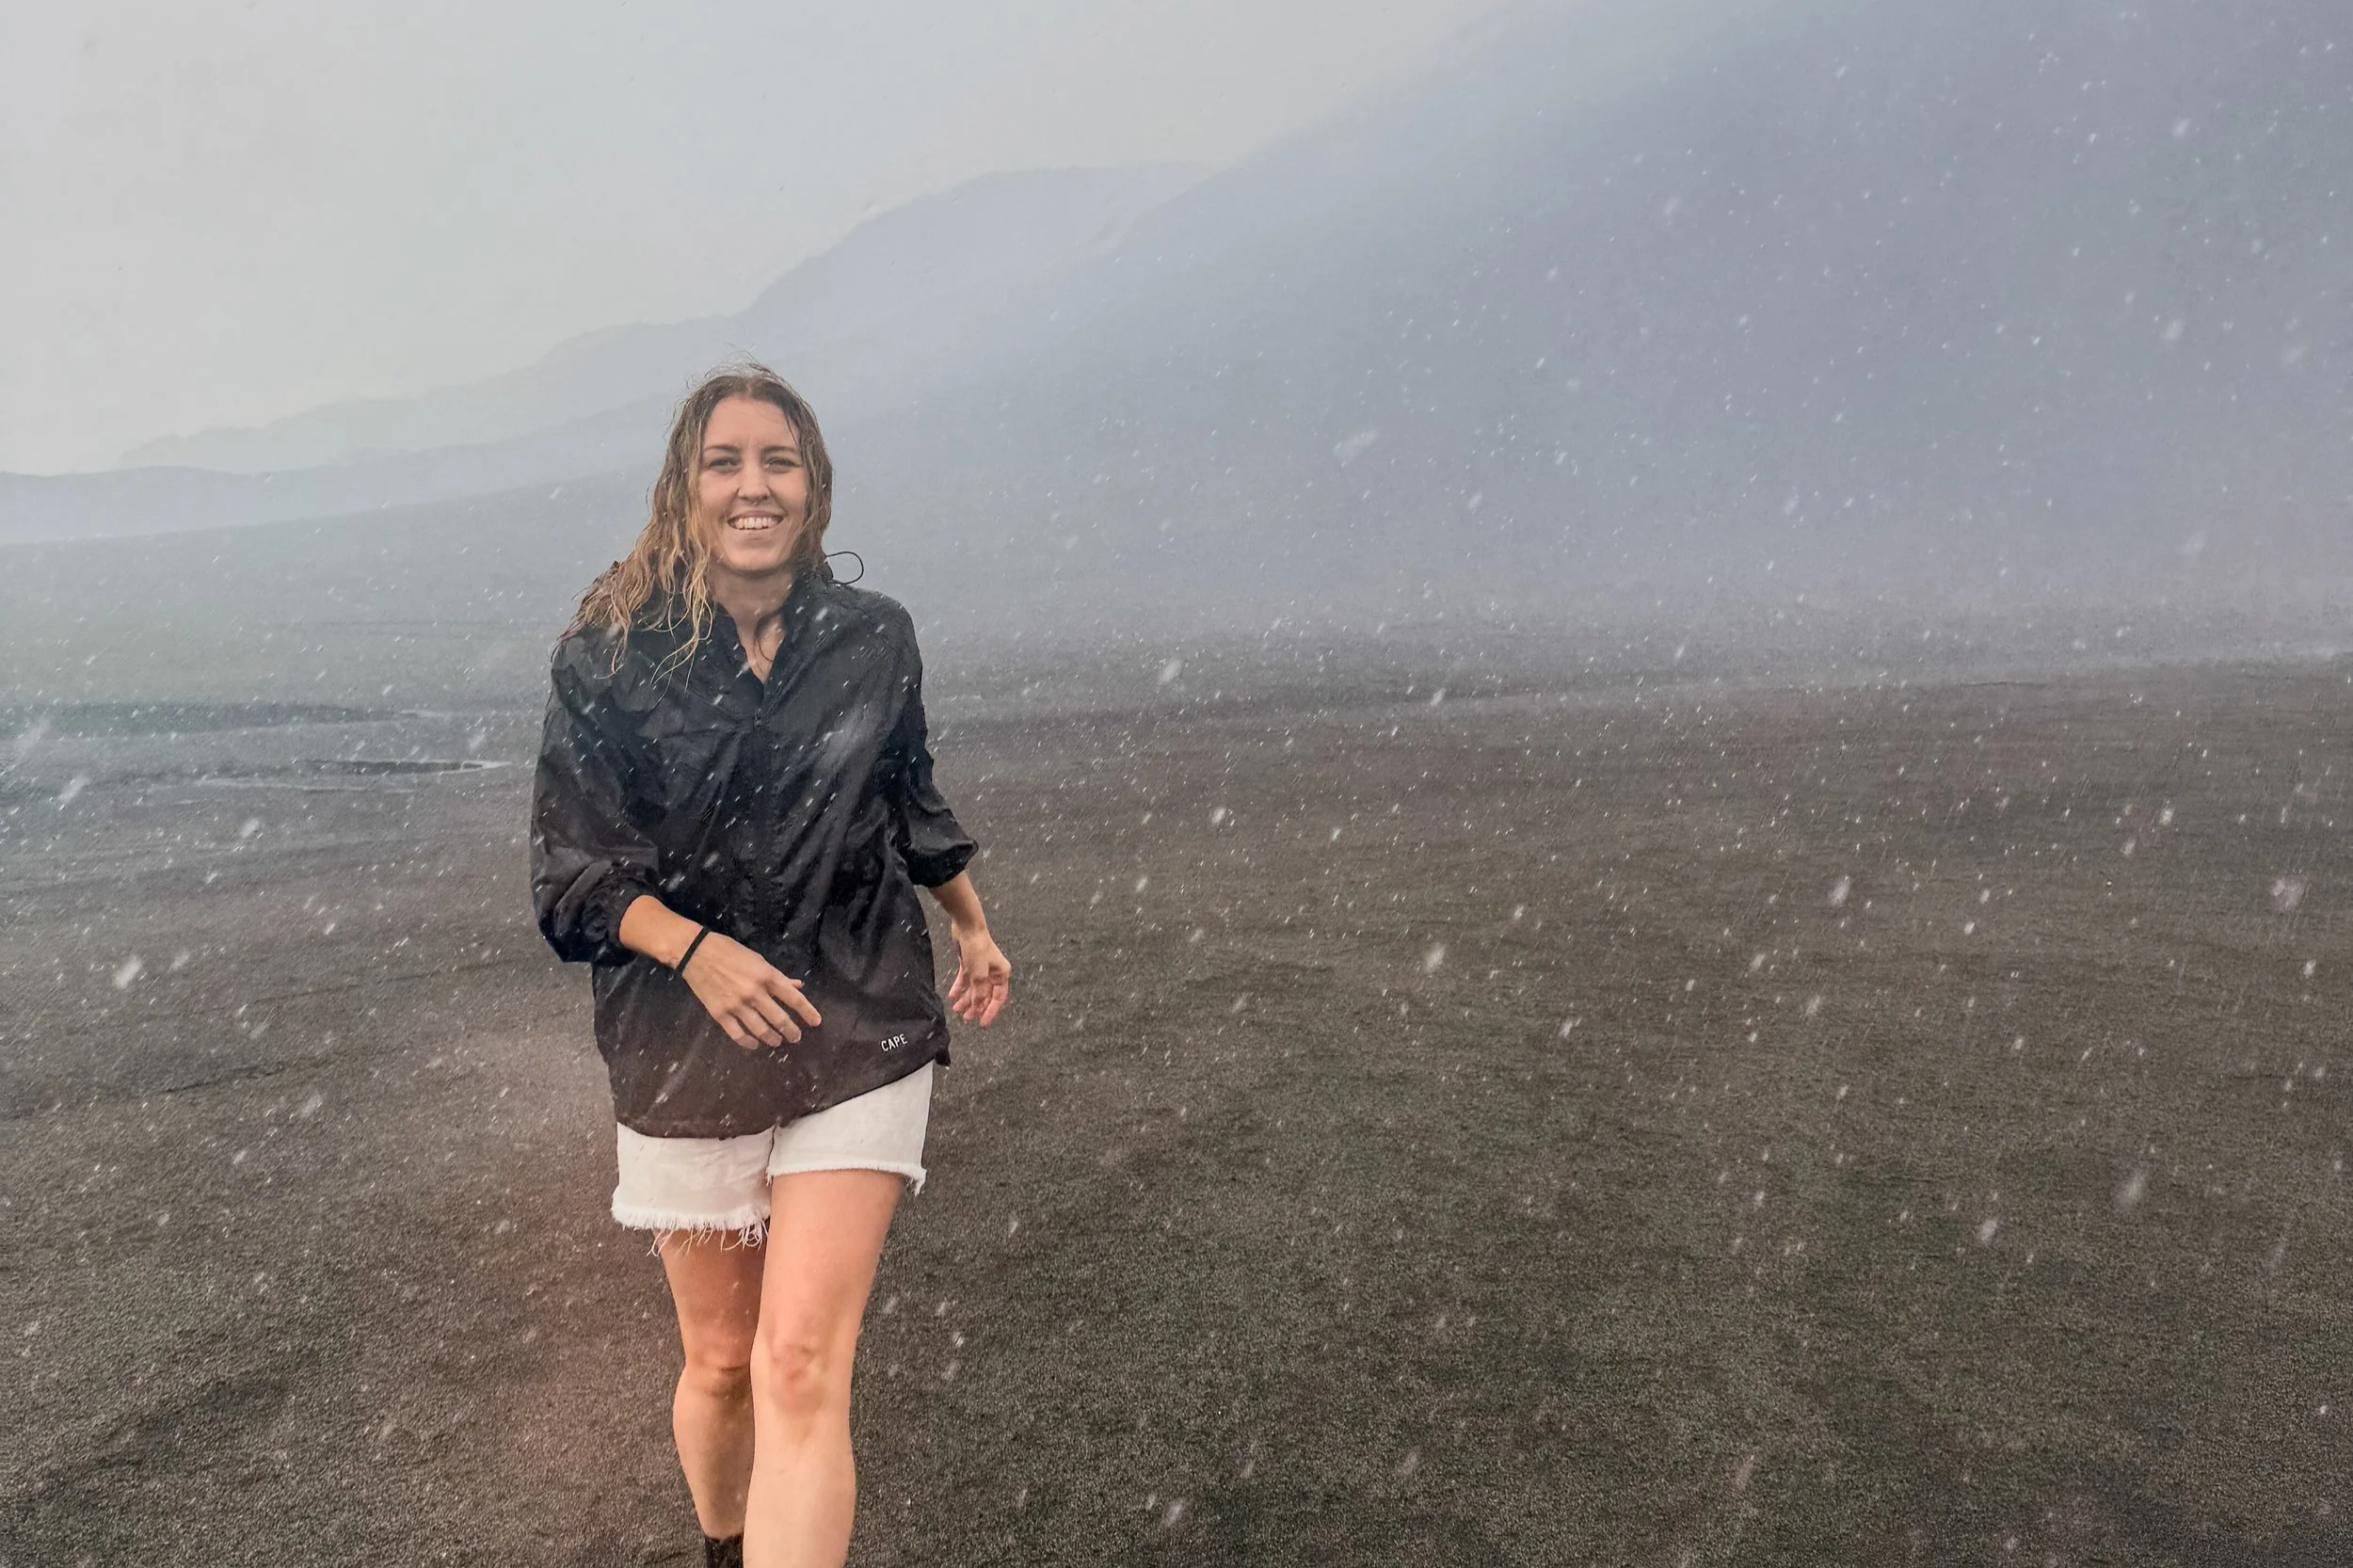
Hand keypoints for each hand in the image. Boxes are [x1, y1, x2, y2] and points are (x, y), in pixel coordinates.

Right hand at [679, 931, 821, 1048]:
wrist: (696, 953)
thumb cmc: (730, 952)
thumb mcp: (758, 959)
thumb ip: (778, 976)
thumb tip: (797, 986)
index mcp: (767, 976)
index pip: (794, 998)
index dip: (808, 1012)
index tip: (816, 1022)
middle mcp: (754, 992)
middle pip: (780, 1019)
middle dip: (792, 1031)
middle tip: (796, 1037)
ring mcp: (737, 1005)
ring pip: (761, 1030)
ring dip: (773, 1039)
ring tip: (777, 1041)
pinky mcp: (720, 1014)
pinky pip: (738, 1035)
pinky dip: (749, 1043)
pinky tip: (755, 1044)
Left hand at [947, 926, 1010, 1025]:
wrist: (967, 927)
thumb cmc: (977, 949)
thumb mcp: (979, 974)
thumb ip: (979, 992)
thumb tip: (978, 1005)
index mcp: (1002, 974)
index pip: (998, 998)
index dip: (990, 1011)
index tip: (982, 1023)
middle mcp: (993, 972)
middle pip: (985, 995)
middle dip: (976, 1007)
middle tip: (966, 1018)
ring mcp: (981, 968)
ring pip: (974, 988)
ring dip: (966, 999)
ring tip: (957, 1009)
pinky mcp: (969, 963)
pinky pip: (965, 980)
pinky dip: (959, 988)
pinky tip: (952, 996)